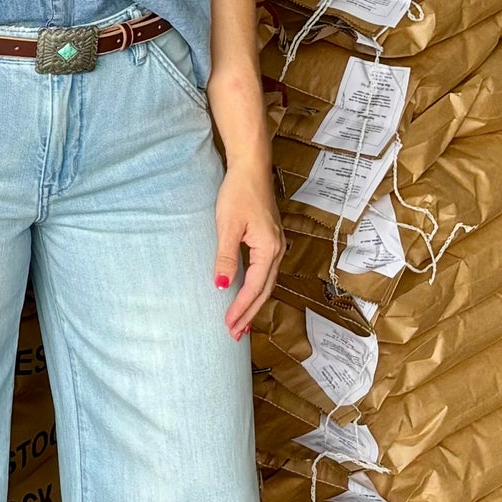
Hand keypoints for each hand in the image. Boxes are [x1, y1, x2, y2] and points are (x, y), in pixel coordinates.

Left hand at [213, 163, 284, 341]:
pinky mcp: (270, 240)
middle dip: (250, 313)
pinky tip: (248, 294)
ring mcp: (276, 245)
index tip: (229, 326)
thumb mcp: (227, 226)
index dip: (241, 309)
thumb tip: (223, 286)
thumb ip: (226, 258)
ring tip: (242, 322)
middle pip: (265, 291)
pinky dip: (257, 288)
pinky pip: (266, 272)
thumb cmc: (239, 192)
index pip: (254, 288)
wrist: (251, 167)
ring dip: (254, 303)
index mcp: (269, 249)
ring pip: (267, 283)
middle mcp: (277, 250)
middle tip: (235, 334)